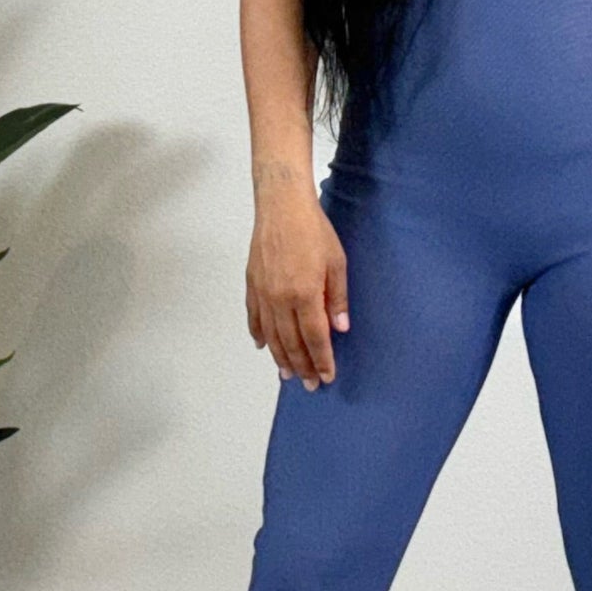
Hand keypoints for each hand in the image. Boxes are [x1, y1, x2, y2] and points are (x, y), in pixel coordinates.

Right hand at [246, 187, 348, 389]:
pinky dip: (258, 334)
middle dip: (302, 366)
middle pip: (291, 342)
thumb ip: (337, 298)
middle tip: (309, 384)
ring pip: (271, 335)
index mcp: (304, 294)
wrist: (282, 206)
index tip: (326, 377)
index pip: (314, 338)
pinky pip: (254, 317)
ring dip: (280, 357)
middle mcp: (280, 299)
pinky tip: (262, 346)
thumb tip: (340, 328)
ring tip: (287, 374)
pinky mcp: (252, 284)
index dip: (321, 360)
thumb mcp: (336, 263)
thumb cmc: (314, 230)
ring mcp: (263, 293)